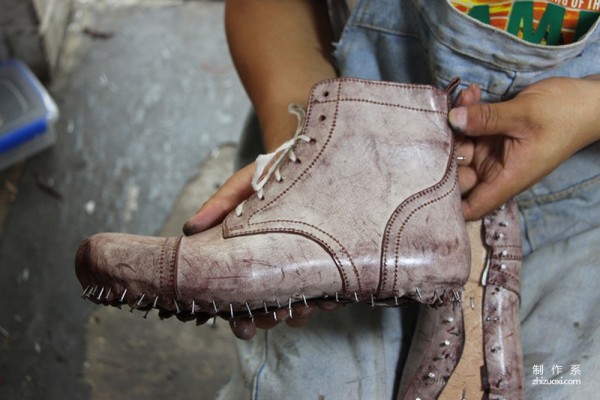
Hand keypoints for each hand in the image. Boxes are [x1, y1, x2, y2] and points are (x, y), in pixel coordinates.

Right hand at [183, 162, 340, 338]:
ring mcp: (295, 267)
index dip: (238, 317)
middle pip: (265, 308)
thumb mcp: (240, 187)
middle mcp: (269, 267)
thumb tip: (189, 228)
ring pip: (295, 306)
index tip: (243, 325)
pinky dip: (327, 300)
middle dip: (269, 319)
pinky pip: (325, 290)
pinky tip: (330, 300)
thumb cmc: (266, 177)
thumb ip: (218, 207)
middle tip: (275, 315)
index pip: (236, 296)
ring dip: (298, 313)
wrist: (300, 160)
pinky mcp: (321, 262)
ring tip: (303, 307)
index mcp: (244, 257)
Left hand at [450, 77, 599, 220]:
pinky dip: (467, 113)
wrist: (590, 100)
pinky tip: (469, 94)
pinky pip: (470, 128)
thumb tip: (452, 118)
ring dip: (455, 124)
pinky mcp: (492, 135)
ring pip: (460, 146)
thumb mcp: (524, 114)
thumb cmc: (565, 113)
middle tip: (439, 124)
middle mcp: (495, 170)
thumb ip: (486, 119)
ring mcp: (492, 152)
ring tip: (461, 99)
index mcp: (507, 179)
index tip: (426, 184)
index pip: (472, 206)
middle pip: (457, 174)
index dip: (448, 203)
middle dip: (445, 152)